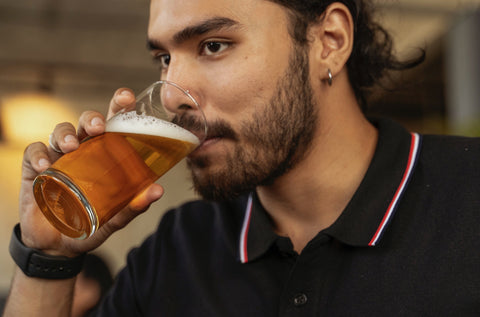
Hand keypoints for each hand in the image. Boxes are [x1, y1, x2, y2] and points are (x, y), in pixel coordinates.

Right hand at [18, 88, 163, 256]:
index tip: (127, 98)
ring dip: (65, 134)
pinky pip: (34, 151)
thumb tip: (157, 191)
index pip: (113, 125)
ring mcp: (58, 157)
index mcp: (105, 155)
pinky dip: (37, 155)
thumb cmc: (90, 223)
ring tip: (71, 147)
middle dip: (91, 117)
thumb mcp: (113, 218)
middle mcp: (83, 150)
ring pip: (60, 131)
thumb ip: (132, 206)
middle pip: (86, 122)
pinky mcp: (34, 168)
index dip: (119, 107)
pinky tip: (44, 167)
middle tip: (98, 127)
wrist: (59, 246)